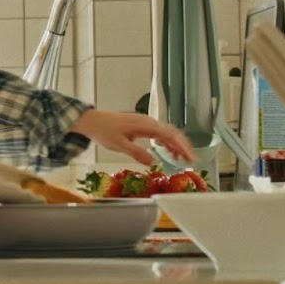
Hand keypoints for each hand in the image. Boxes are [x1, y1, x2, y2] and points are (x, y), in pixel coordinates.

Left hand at [70, 110, 193, 166]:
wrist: (93, 120)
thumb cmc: (104, 131)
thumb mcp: (119, 145)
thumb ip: (136, 153)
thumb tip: (152, 163)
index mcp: (145, 125)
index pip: (169, 135)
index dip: (181, 146)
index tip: (189, 157)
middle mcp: (148, 122)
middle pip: (172, 133)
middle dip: (183, 146)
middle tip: (191, 160)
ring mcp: (146, 123)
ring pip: (167, 133)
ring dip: (176, 145)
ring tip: (183, 159)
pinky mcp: (142, 126)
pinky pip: (159, 134)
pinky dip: (167, 143)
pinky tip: (170, 152)